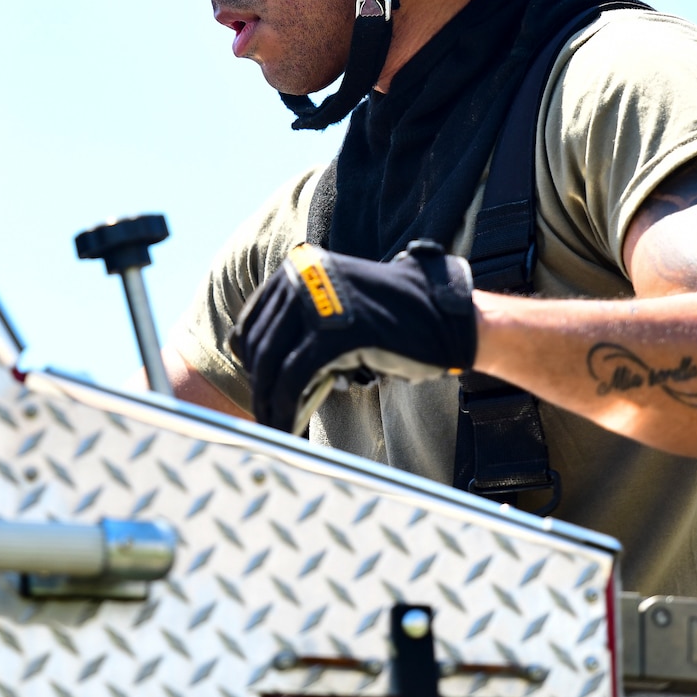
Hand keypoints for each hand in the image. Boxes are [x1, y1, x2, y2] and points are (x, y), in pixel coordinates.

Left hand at [227, 240, 478, 433]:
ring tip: (273, 428)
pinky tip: (286, 427)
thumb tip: (256, 364)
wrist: (446, 317)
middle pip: (259, 343)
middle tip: (264, 414)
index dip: (250, 360)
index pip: (254, 321)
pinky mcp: (333, 332)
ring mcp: (316, 302)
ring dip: (268, 402)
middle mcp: (300, 278)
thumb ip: (300, 323)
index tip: (257, 386)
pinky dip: (284, 407)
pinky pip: (294, 378)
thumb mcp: (339, 307)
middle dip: (258, 385)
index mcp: (298, 269)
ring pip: (272, 363)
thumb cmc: (396, 320)